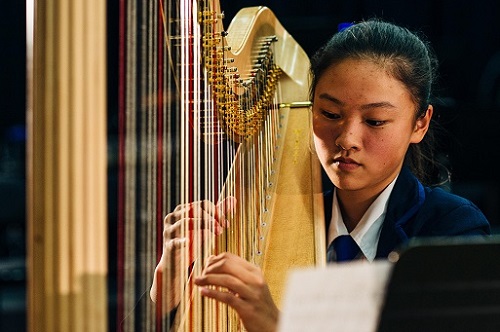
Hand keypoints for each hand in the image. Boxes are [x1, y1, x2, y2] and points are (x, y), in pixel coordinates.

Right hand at [150, 197, 235, 312]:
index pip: (202, 204)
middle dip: (210, 218)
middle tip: (221, 229)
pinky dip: (182, 241)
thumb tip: (233, 199)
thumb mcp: (207, 226)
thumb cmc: (193, 242)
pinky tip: (189, 242)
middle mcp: (173, 217)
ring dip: (203, 225)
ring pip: (184, 221)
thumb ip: (218, 213)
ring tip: (216, 233)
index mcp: (183, 210)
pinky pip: (174, 241)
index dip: (216, 212)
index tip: (225, 224)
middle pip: (194, 209)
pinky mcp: (168, 245)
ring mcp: (169, 231)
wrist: (178, 264)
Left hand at [194, 252, 279, 331]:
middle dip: (210, 269)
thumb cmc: (258, 303)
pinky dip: (213, 293)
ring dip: (208, 279)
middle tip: (201, 275)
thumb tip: (211, 258)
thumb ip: (232, 273)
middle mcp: (255, 280)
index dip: (214, 261)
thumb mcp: (249, 284)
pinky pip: (227, 297)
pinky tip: (203, 292)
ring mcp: (252, 294)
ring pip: (226, 280)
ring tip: (197, 281)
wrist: (273, 324)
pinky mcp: (248, 308)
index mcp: (255, 271)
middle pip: (227, 265)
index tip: (205, 267)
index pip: (230, 258)